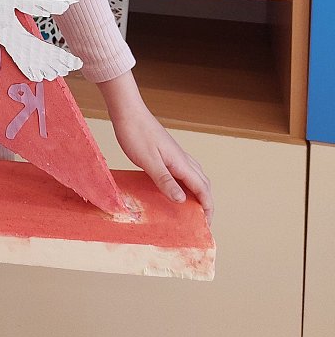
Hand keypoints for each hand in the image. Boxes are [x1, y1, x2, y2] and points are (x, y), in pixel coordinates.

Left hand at [99, 71, 212, 224]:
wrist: (128, 111)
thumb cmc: (136, 134)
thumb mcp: (148, 161)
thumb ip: (165, 181)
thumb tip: (181, 200)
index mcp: (181, 163)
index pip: (203, 189)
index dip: (207, 208)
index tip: (206, 225)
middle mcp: (182, 158)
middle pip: (203, 183)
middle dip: (206, 203)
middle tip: (201, 221)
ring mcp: (175, 154)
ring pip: (195, 176)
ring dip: (198, 193)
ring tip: (191, 209)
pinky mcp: (166, 152)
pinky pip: (184, 171)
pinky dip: (186, 183)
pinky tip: (175, 188)